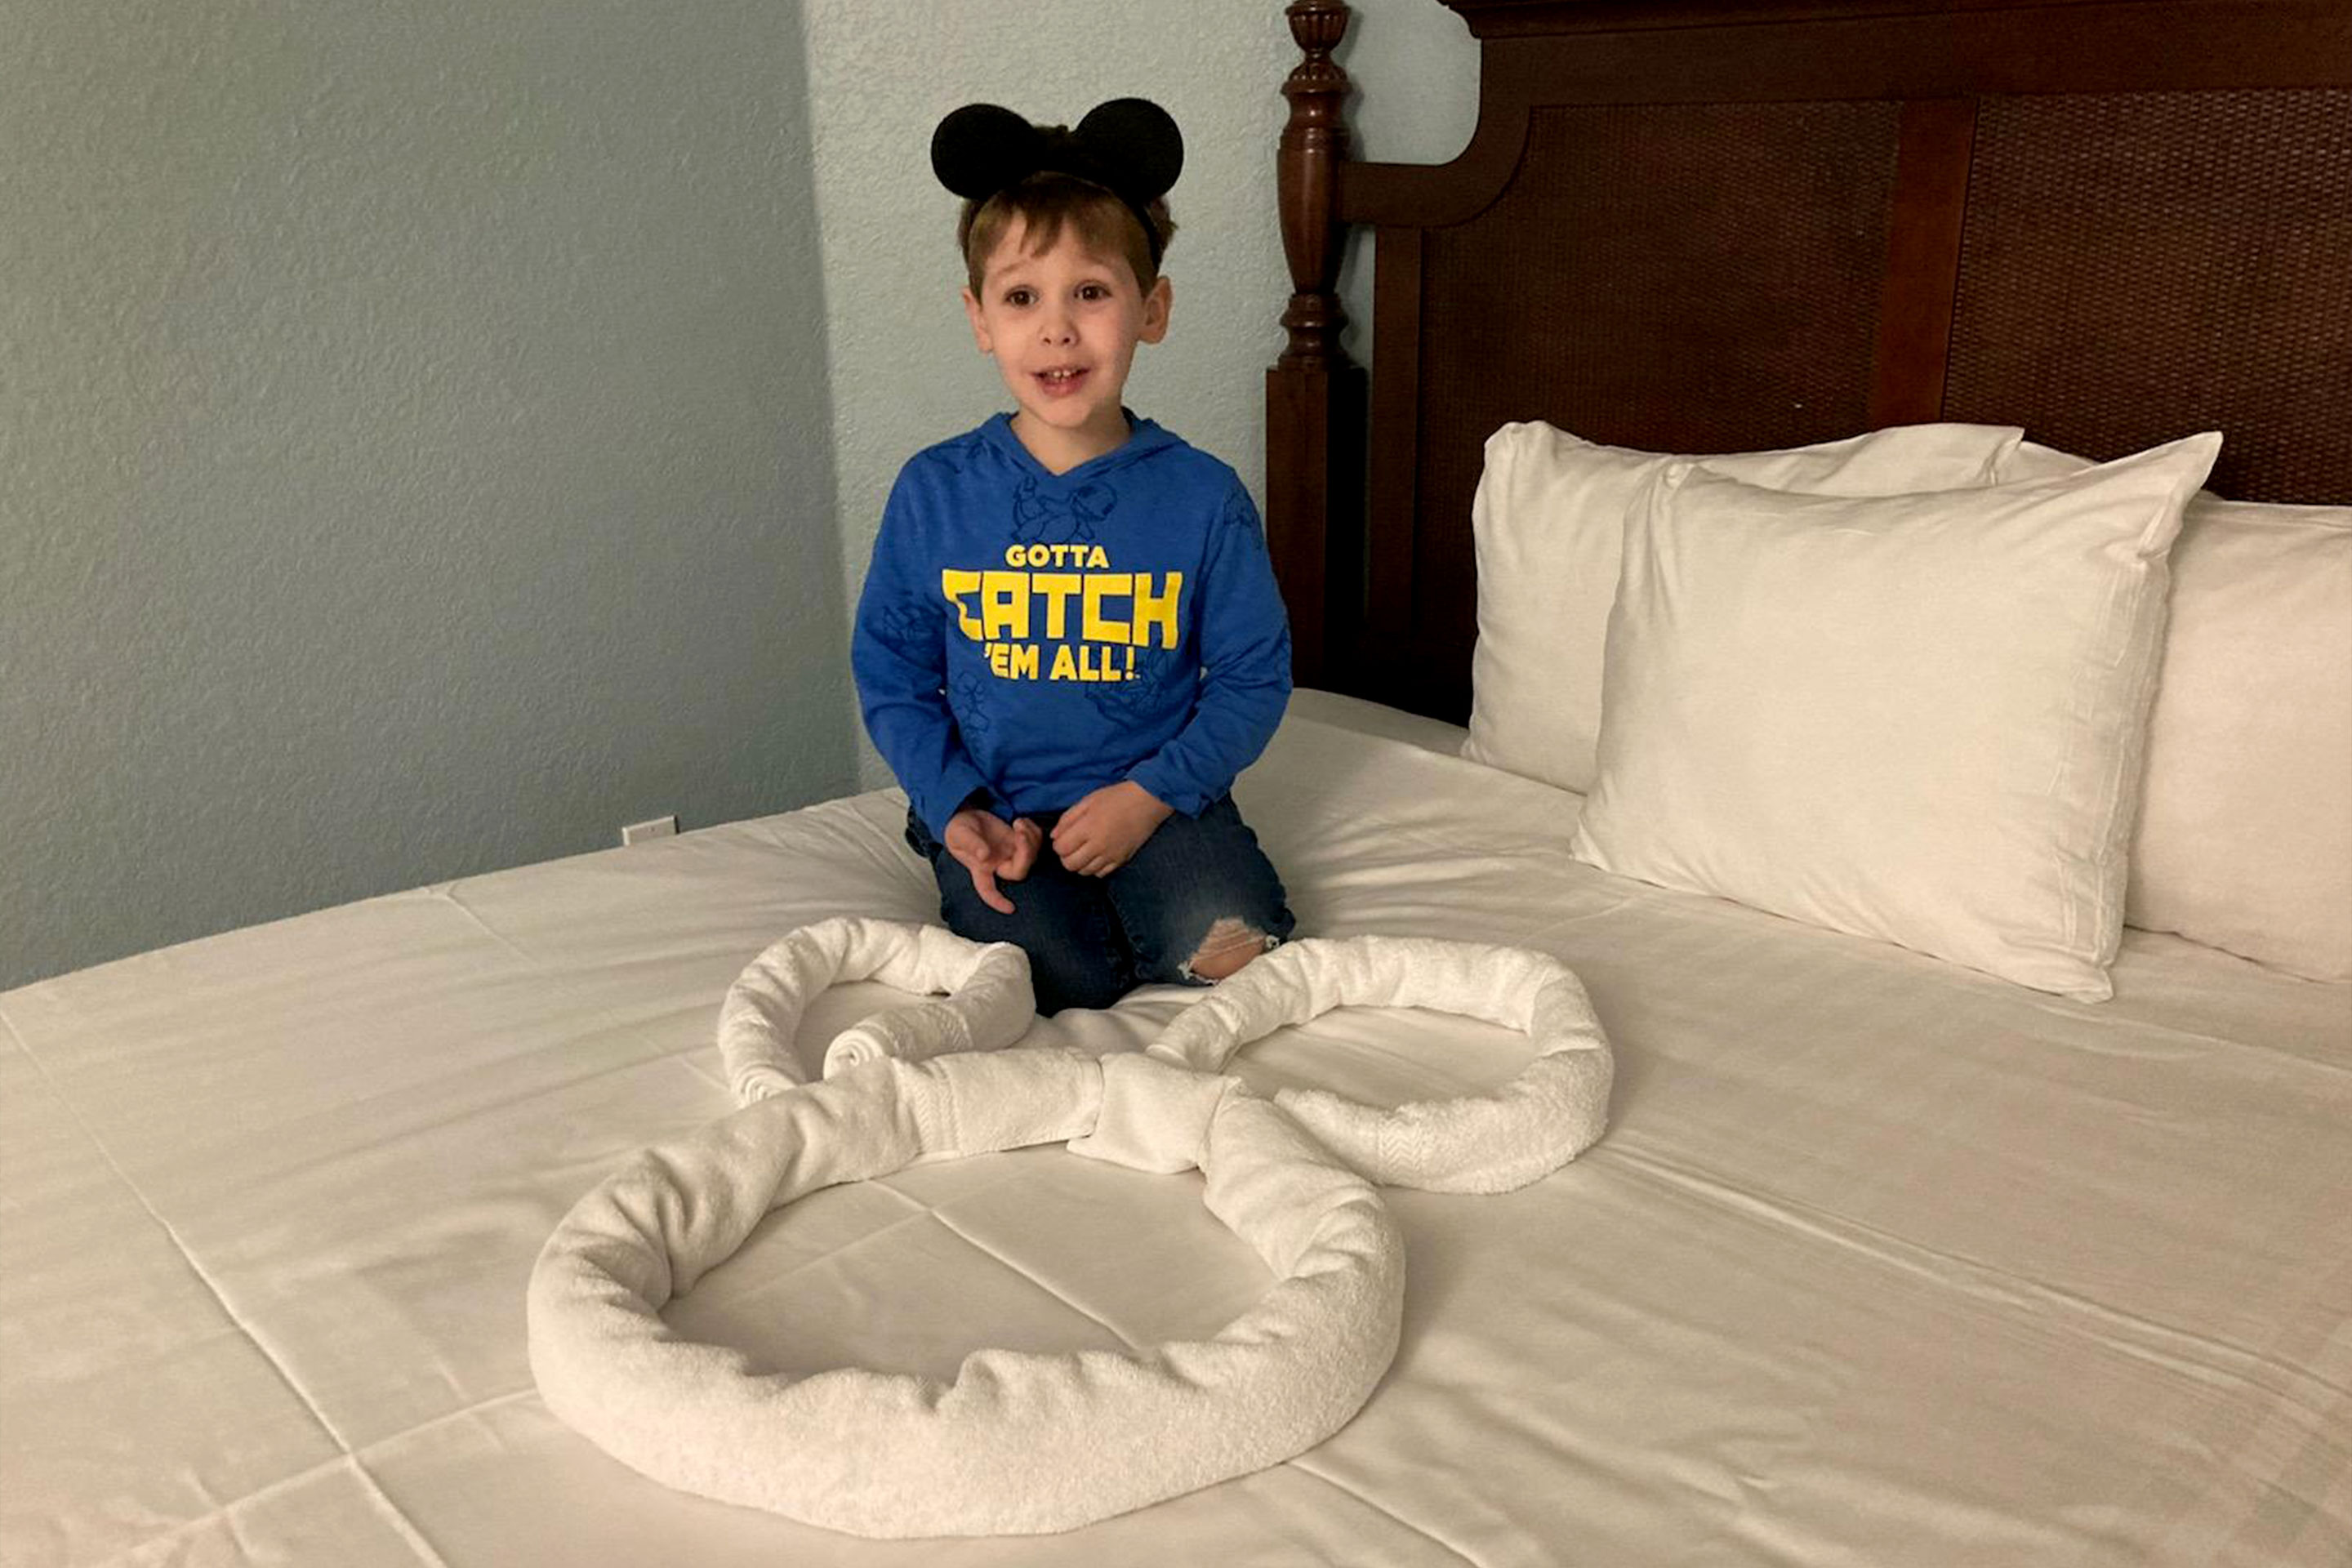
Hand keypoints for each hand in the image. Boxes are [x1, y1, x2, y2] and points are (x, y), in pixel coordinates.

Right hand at [943, 808, 1042, 914]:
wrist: (966, 814)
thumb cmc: (959, 829)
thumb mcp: (960, 834)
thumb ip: (971, 844)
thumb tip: (984, 855)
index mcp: (980, 869)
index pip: (988, 890)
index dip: (998, 901)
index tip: (1011, 909)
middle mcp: (998, 864)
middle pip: (1019, 872)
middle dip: (1025, 853)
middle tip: (1020, 832)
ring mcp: (1010, 853)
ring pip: (1031, 857)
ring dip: (1031, 839)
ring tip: (1018, 823)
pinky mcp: (1017, 841)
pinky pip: (1035, 842)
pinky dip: (1034, 831)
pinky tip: (1021, 821)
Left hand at [1050, 781, 1172, 877]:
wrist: (1147, 802)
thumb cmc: (1117, 797)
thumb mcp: (1088, 801)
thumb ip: (1068, 818)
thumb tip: (1054, 836)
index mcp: (1088, 828)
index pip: (1061, 848)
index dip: (1058, 843)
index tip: (1064, 836)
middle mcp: (1098, 846)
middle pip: (1070, 865)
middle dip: (1066, 856)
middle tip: (1072, 845)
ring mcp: (1111, 855)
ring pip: (1084, 872)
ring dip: (1080, 863)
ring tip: (1085, 849)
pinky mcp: (1121, 860)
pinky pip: (1100, 874)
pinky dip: (1094, 867)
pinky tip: (1097, 855)